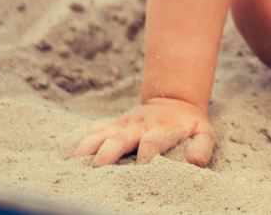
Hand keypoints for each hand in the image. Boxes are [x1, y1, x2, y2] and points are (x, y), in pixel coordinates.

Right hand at [70, 96, 214, 166]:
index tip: (140, 170)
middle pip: (121, 137)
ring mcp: (124, 125)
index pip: (152, 142)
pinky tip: (66, 149)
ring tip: (74, 161)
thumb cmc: (190, 124)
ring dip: (88, 146)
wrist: (175, 100)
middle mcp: (139, 126)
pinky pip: (95, 130)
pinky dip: (81, 138)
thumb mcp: (204, 133)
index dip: (146, 155)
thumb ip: (202, 147)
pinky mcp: (114, 125)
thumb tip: (194, 163)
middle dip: (109, 151)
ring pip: (103, 133)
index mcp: (162, 129)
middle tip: (96, 166)